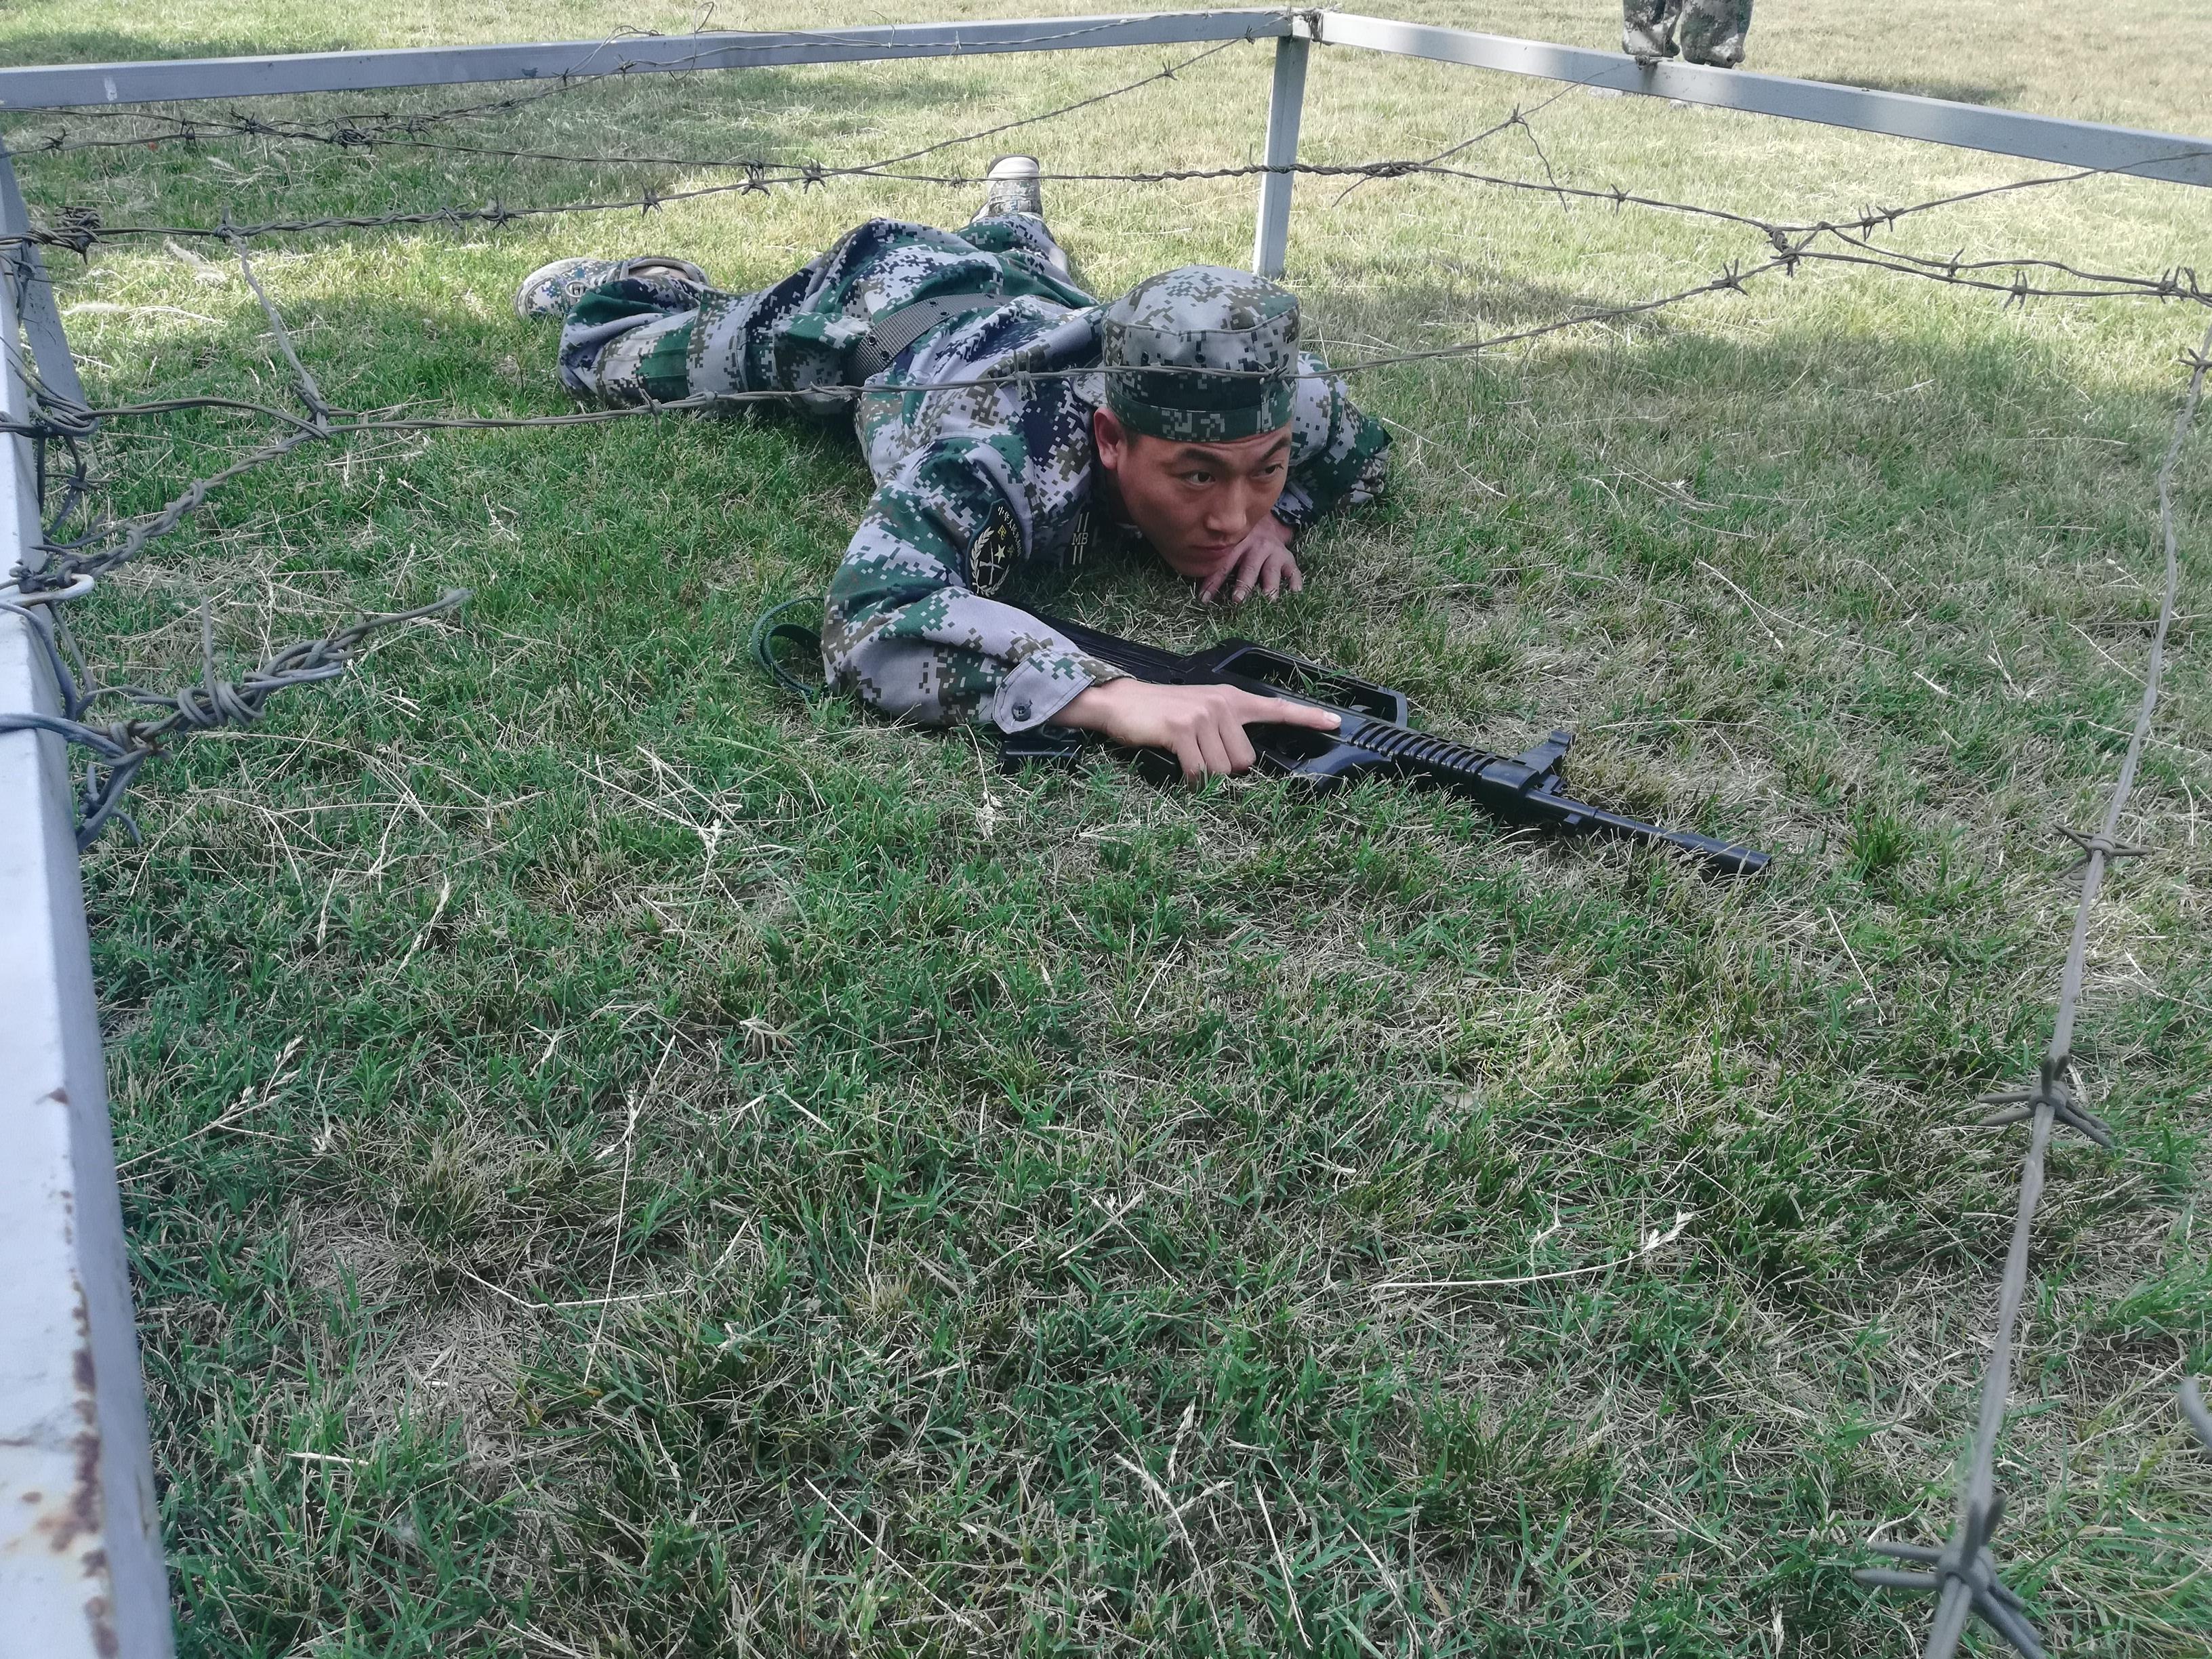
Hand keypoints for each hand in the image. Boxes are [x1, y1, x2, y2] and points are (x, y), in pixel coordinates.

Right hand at [1053, 677, 1338, 782]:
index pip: (1277, 708)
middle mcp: (1223, 704)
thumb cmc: (1162, 714)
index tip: (1335, 723)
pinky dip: (1190, 781)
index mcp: (1232, 699)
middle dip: (1225, 769)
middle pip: (1246, 761)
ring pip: (1224, 771)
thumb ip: (1227, 729)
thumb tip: (1243, 764)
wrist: (1122, 703)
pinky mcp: (1184, 730)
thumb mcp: (1201, 711)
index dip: (1307, 718)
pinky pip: (1201, 773)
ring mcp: (1204, 716)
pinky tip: (1177, 767)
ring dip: (1206, 777)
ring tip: (1186, 757)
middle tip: (1200, 755)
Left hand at [1198, 515, 1303, 604]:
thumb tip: (1200, 590)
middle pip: (1249, 568)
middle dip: (1244, 584)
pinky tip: (1295, 591)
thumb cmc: (1243, 541)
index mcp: (1237, 546)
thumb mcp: (1230, 547)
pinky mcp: (1287, 558)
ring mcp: (1273, 553)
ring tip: (1269, 599)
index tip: (1204, 599)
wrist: (1269, 522)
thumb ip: (1217, 563)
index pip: (1223, 567)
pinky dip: (1294, 580)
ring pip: (1271, 570)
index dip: (1213, 583)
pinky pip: (1293, 570)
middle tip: (1238, 599)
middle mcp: (1256, 549)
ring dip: (1270, 585)